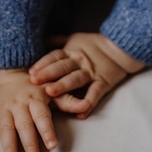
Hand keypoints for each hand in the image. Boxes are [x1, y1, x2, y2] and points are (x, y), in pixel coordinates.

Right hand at [0, 68, 86, 151]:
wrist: (11, 72)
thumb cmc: (36, 86)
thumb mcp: (51, 91)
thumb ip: (66, 100)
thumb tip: (84, 106)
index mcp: (35, 99)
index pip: (42, 115)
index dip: (47, 129)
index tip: (52, 144)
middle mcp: (19, 104)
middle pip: (25, 125)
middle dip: (30, 143)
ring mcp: (3, 107)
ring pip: (5, 127)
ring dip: (8, 145)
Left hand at [29, 33, 144, 118]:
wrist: (121, 47)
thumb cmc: (94, 44)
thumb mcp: (74, 38)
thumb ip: (57, 41)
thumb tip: (40, 40)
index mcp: (72, 51)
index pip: (55, 56)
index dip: (43, 63)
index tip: (30, 71)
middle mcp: (80, 61)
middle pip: (63, 66)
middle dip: (48, 73)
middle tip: (34, 81)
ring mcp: (92, 72)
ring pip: (76, 79)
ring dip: (63, 86)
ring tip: (50, 92)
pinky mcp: (103, 83)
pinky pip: (95, 93)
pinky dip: (89, 103)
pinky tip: (80, 113)